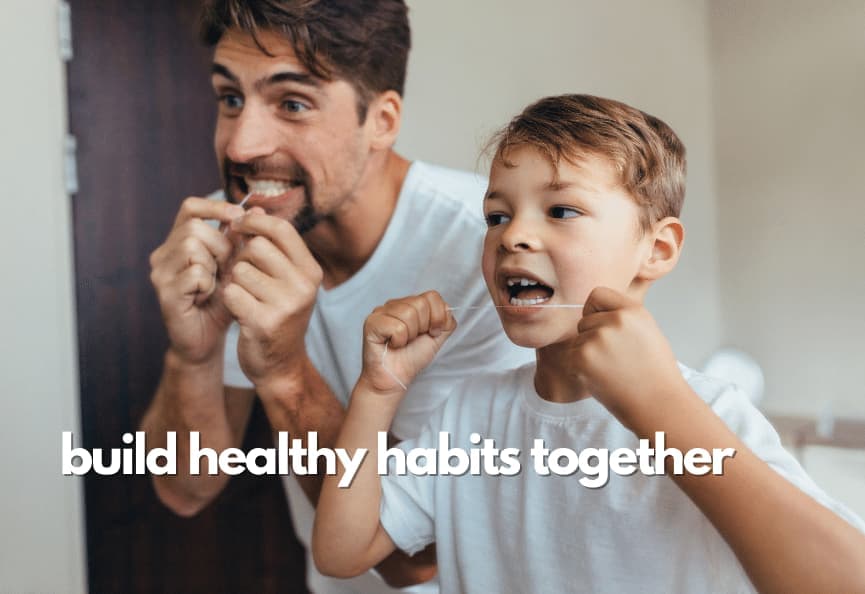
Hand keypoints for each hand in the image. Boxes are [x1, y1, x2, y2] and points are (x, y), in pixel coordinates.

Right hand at [149, 197, 244, 363]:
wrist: (207, 340)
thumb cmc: (221, 301)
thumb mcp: (235, 267)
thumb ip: (242, 240)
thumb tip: (258, 209)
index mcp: (178, 242)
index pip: (190, 208)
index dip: (215, 207)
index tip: (239, 217)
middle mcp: (163, 254)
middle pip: (194, 227)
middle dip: (220, 245)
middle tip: (227, 267)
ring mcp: (160, 273)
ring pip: (191, 246)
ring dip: (214, 264)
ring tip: (216, 283)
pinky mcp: (164, 292)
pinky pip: (194, 273)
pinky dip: (208, 283)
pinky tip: (207, 296)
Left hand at [222, 210, 323, 386]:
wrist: (280, 365)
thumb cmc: (277, 314)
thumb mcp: (283, 278)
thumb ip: (269, 244)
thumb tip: (252, 206)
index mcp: (311, 271)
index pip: (281, 229)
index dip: (255, 222)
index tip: (238, 225)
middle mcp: (303, 286)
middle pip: (257, 247)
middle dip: (242, 257)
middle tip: (242, 274)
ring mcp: (286, 305)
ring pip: (240, 270)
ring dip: (234, 281)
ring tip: (245, 296)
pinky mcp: (264, 322)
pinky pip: (231, 293)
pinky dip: (229, 300)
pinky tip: (239, 311)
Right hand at [360, 292, 456, 396]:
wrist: (395, 379)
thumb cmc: (412, 358)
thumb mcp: (437, 337)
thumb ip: (446, 321)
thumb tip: (447, 309)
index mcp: (410, 304)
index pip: (432, 296)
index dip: (437, 317)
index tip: (431, 333)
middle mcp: (394, 304)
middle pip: (420, 304)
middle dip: (423, 327)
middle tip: (412, 340)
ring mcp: (381, 312)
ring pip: (408, 313)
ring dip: (410, 335)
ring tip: (401, 343)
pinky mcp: (372, 322)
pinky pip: (397, 327)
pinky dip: (399, 341)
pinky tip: (392, 345)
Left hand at [571, 287, 685, 427]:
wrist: (659, 405)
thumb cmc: (655, 373)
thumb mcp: (647, 331)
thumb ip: (623, 317)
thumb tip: (595, 311)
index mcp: (633, 311)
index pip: (597, 294)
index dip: (596, 311)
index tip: (603, 326)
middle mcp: (615, 320)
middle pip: (584, 320)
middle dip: (593, 337)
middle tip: (615, 359)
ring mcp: (597, 339)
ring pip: (577, 340)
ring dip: (587, 355)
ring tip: (613, 370)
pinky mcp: (582, 358)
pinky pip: (570, 357)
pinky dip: (580, 369)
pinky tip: (602, 378)